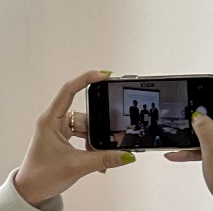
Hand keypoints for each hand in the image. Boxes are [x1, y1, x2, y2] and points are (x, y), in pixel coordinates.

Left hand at [12, 70, 135, 205]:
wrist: (30, 192)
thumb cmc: (41, 176)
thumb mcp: (77, 166)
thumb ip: (105, 159)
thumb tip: (127, 154)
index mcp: (50, 120)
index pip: (69, 90)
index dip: (87, 79)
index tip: (106, 75)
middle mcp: (55, 121)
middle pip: (86, 113)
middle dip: (100, 125)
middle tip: (112, 133)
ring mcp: (60, 129)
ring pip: (88, 125)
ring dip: (97, 139)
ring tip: (101, 153)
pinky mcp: (65, 137)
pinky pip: (86, 134)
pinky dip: (94, 144)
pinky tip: (99, 155)